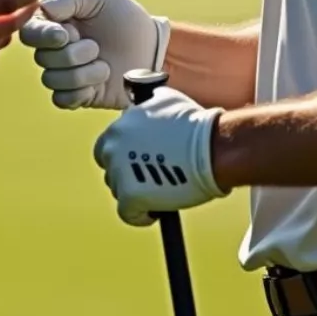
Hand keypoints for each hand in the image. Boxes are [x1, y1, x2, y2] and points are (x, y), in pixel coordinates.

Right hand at [18, 0, 168, 108]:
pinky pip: (61, 99)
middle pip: (41, 57)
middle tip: (95, 46)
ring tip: (104, 64)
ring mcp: (64, 73)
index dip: (44, 35)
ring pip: (51, 79)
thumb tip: (42, 7)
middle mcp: (53, 49)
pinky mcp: (75, 95)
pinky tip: (99, 81)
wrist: (152, 50)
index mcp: (54, 23)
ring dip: (82, 72)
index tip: (67, 34)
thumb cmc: (125, 17)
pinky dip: (80, 91)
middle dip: (72, 54)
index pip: (29, 32)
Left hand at [92, 88, 226, 225]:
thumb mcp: (163, 100)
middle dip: (128, 176)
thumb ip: (146, 107)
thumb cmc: (194, 124)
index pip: (106, 150)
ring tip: (160, 192)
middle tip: (150, 178)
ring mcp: (119, 173)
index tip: (138, 162)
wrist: (210, 147)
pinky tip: (156, 211)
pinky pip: (128, 214)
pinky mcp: (131, 197)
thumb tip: (147, 105)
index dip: (122, 158)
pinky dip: (141, 215)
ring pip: (120, 192)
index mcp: (117, 129)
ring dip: (136, 193)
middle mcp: (112, 150)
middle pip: (112, 172)